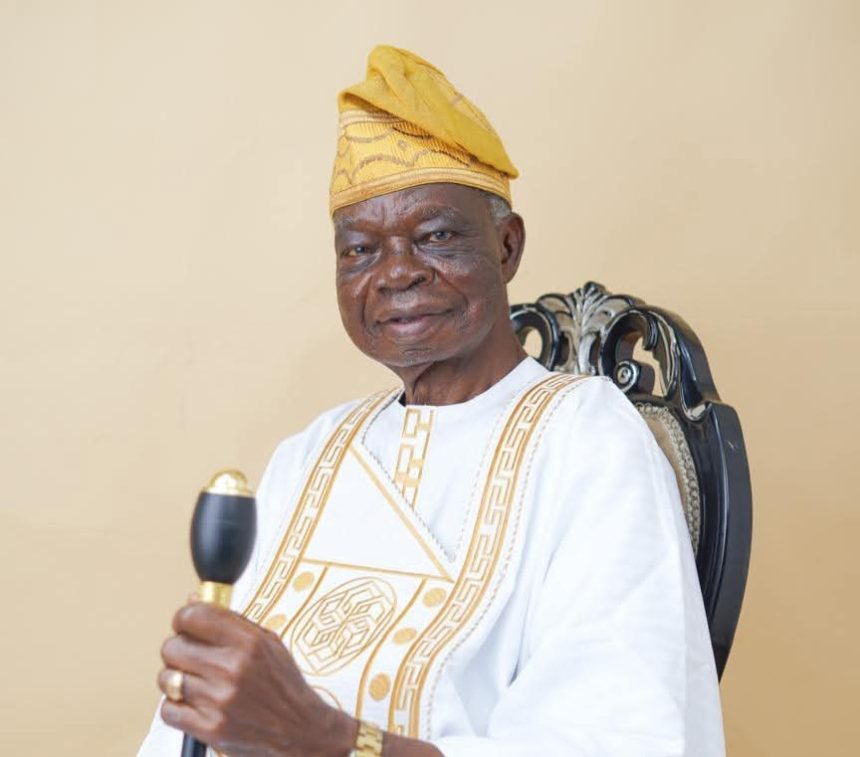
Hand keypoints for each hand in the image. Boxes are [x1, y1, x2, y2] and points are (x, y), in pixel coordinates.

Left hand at [158, 602, 356, 756]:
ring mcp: (219, 700)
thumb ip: (231, 621)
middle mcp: (232, 668)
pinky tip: (194, 703)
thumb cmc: (282, 684)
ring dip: (176, 679)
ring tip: (194, 681)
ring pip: (167, 678)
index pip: (193, 617)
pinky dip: (176, 707)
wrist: (299, 729)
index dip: (183, 618)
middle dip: (178, 649)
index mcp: (249, 642)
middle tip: (190, 655)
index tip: (185, 624)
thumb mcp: (268, 641)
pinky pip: (168, 710)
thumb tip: (193, 599)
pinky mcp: (210, 729)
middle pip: (173, 647)